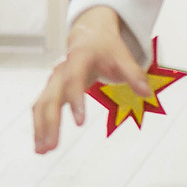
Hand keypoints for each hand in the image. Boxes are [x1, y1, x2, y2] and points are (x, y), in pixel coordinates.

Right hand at [32, 6, 149, 153]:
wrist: (88, 35)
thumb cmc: (106, 47)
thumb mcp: (123, 56)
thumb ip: (134, 74)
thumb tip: (147, 93)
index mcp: (78, 59)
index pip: (73, 81)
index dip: (75, 101)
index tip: (79, 123)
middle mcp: (61, 71)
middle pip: (51, 98)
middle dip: (50, 123)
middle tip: (52, 146)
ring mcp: (53, 81)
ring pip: (41, 105)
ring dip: (39, 128)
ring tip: (42, 151)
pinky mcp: (51, 90)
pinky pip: (41, 108)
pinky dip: (39, 126)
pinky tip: (41, 144)